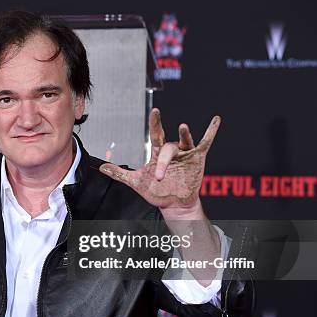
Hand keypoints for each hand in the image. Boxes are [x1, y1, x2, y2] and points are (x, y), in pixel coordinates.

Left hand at [99, 108, 219, 212]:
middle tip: (158, 170)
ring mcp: (186, 154)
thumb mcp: (136, 182)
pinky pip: (206, 143)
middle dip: (163, 154)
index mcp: (158, 153)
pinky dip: (211, 132)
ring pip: (184, 143)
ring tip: (183, 127)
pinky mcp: (198, 159)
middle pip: (168, 146)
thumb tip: (101, 168)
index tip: (155, 111)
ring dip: (184, 136)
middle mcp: (172, 151)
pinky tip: (216, 120)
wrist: (173, 205)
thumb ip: (119, 173)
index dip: (155, 122)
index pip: (156, 134)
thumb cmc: (155, 192)